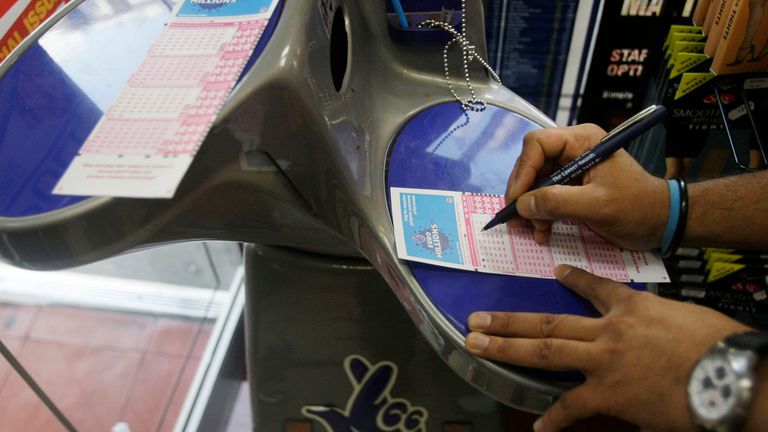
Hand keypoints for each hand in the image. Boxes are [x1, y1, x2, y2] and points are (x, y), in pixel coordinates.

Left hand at [464, 265, 750, 431]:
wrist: (730, 373)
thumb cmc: (718, 345)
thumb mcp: (688, 318)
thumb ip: (661, 322)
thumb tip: (661, 333)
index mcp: (630, 307)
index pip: (595, 287)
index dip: (573, 277)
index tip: (557, 271)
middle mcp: (608, 329)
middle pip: (548, 320)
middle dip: (509, 320)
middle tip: (476, 318)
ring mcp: (602, 361)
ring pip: (545, 350)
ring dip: (507, 348)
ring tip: (476, 345)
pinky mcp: (608, 394)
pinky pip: (572, 407)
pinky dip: (555, 419)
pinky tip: (538, 427)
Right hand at [507, 124, 667, 249]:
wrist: (661, 223)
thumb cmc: (637, 208)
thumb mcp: (597, 205)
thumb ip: (558, 202)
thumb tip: (522, 204)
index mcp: (582, 141)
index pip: (537, 144)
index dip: (523, 171)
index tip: (517, 199)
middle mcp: (573, 150)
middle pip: (532, 164)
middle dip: (525, 193)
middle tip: (520, 220)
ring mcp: (571, 169)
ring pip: (535, 183)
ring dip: (531, 208)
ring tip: (535, 230)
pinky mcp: (572, 188)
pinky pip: (546, 197)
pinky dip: (540, 214)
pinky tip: (543, 231)